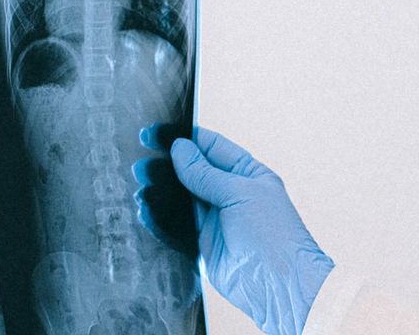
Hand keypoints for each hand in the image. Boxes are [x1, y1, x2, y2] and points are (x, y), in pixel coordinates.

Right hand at [142, 128, 333, 334]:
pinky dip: (160, 217)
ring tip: (139, 182)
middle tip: (142, 161)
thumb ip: (206, 173)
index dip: (186, 139)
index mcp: (247, 174)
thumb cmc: (273, 234)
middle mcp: (230, 194)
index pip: (212, 147)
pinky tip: (145, 208)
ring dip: (161, 191)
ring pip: (181, 198)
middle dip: (168, 165)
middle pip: (192, 172)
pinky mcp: (203, 243)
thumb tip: (180, 149)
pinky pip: (177, 225)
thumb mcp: (239, 193)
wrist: (278, 285)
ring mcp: (216, 219)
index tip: (158, 134)